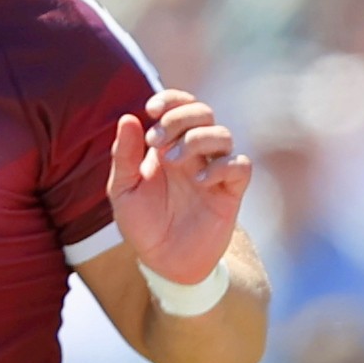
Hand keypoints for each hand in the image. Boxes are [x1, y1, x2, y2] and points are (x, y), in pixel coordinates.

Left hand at [108, 87, 253, 287]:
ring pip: (223, 135)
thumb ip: (124, 155)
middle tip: (156, 142)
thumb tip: (129, 117)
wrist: (165, 263)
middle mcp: (194, 153)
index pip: (179, 106)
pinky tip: (200, 181)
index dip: (171, 99)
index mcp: (169, 145)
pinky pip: (240, 165)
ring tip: (173, 163)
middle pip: (204, 112)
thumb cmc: (143, 225)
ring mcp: (214, 170)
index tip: (152, 110)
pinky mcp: (231, 192)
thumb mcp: (123, 189)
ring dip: (197, 140)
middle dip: (181, 118)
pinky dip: (222, 166)